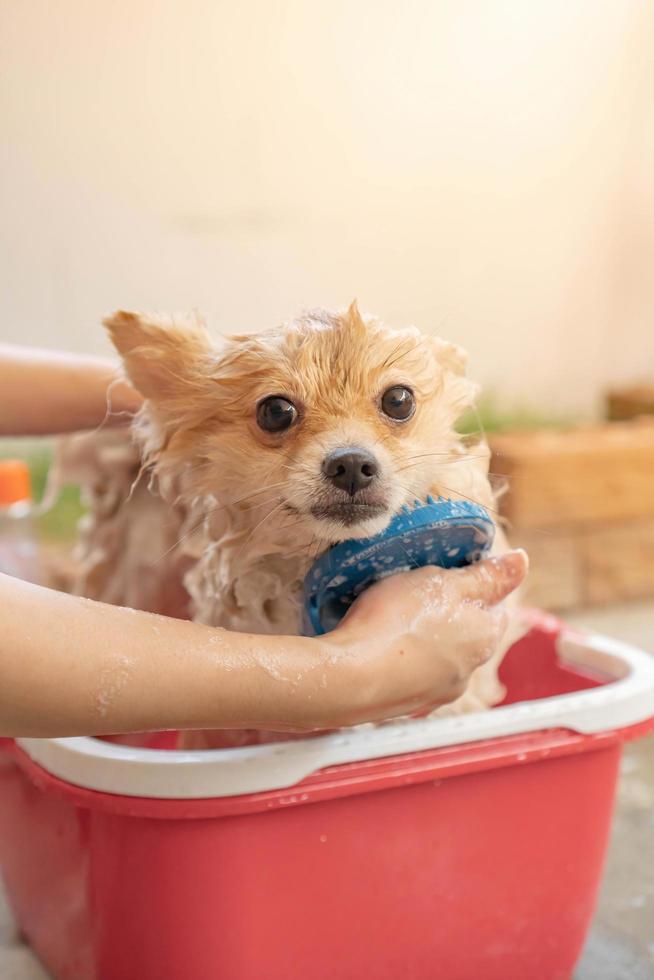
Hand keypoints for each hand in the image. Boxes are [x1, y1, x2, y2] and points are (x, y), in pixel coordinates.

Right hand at [324, 550, 527, 726]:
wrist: (348, 678)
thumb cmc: (396, 622)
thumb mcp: (443, 582)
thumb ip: (487, 574)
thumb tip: (523, 561)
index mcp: (484, 637)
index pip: (497, 606)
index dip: (475, 585)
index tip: (447, 573)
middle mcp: (469, 671)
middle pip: (468, 631)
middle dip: (448, 612)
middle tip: (416, 591)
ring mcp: (437, 693)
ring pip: (440, 655)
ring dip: (426, 638)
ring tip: (393, 618)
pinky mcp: (406, 705)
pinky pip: (412, 674)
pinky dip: (402, 660)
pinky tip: (380, 646)